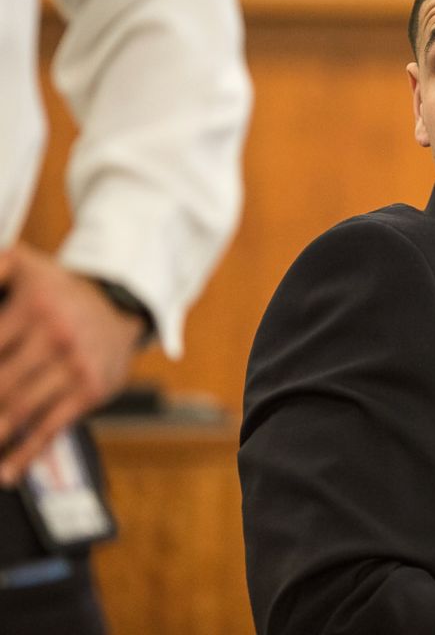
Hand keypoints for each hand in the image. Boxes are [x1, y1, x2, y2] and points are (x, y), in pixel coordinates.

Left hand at [0, 243, 144, 485]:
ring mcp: (75, 367)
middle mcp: (56, 337)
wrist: (120, 308)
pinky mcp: (90, 391)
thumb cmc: (59, 292)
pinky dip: (25, 454)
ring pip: (18, 410)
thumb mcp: (24, 264)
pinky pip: (51, 428)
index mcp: (33, 306)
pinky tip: (5, 472)